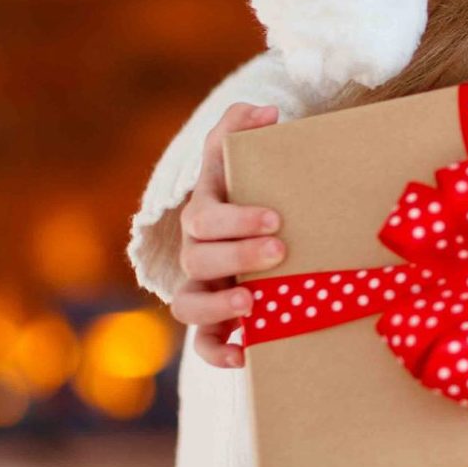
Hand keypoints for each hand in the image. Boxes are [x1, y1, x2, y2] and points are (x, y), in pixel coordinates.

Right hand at [171, 102, 285, 367]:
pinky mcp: (212, 321)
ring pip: (187, 304)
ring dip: (217, 308)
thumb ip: (243, 128)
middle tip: (280, 250)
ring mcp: (202, 288)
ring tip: (254, 303)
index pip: (204, 216)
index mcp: (205, 214)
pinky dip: (217, 353)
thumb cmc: (253, 190)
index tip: (276, 218)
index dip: (235, 219)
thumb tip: (266, 110)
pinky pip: (201, 344)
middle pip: (198, 258)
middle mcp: (196, 253)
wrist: (259, 227)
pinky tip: (245, 356)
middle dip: (237, 255)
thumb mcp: (244, 158)